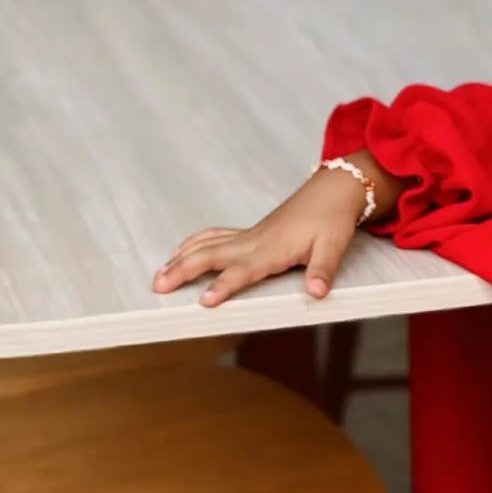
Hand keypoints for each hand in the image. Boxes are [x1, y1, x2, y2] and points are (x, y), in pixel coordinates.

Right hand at [152, 154, 384, 306]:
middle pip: (210, 255)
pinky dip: (194, 243)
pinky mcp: (251, 232)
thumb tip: (317, 292)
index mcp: (272, 249)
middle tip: (158, 287)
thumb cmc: (332, 219)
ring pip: (207, 245)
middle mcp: (255, 241)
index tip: (203, 301)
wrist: (333, 191)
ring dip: (181, 258)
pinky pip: (214, 237)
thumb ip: (323, 270)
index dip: (222, 286)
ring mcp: (250, 235)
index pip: (241, 271)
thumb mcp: (334, 247)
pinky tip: (181, 252)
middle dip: (182, 271)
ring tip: (159, 274)